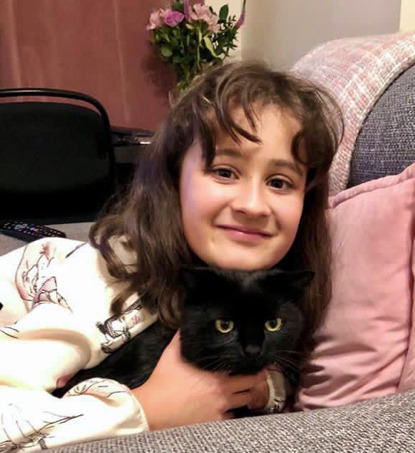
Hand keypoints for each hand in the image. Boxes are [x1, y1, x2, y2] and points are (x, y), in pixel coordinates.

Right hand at [132, 332, 266, 429]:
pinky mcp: (214, 422)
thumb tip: (187, 324)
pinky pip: (232, 417)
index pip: (244, 368)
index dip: (252, 364)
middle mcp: (222, 391)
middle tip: (261, 375)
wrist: (154, 409)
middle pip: (251, 385)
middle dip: (258, 379)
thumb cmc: (163, 380)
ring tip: (250, 390)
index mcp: (216, 374)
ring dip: (248, 395)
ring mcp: (220, 409)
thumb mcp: (172, 352)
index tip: (257, 361)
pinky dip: (232, 412)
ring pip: (245, 402)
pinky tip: (230, 407)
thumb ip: (182, 337)